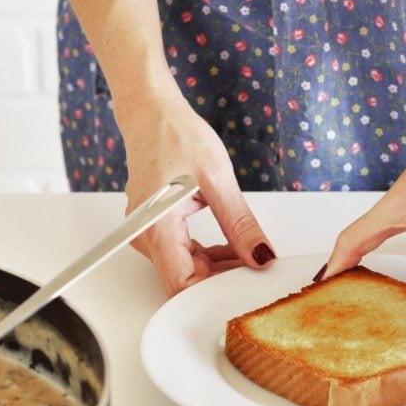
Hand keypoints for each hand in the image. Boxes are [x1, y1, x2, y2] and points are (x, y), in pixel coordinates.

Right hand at [117, 96, 275, 295]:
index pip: (182, 284)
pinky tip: (231, 245)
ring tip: (248, 250)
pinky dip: (209, 255)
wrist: (153, 115)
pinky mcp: (156, 231)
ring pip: (186, 270)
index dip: (215, 290)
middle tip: (257, 266)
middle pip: (185, 280)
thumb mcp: (218, 179)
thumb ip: (240, 223)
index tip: (246, 283)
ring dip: (219, 267)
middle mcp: (145, 237)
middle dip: (223, 279)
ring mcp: (148, 236)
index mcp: (156, 226)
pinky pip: (183, 256)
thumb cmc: (176, 136)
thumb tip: (260, 256)